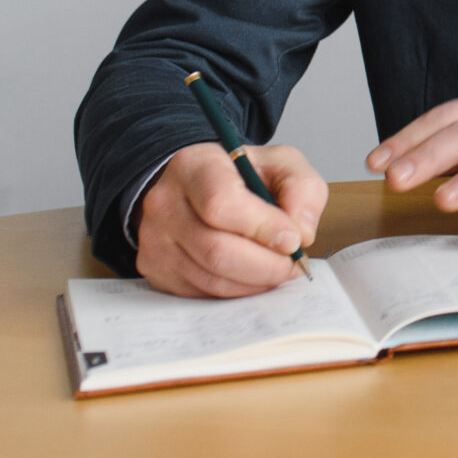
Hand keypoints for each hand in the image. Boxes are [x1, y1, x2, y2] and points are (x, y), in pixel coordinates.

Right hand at [135, 142, 325, 298]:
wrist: (193, 187)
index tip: (293, 239)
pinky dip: (237, 291)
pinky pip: (203, 294)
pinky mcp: (157, 271)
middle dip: (266, 265)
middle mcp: (165, 204)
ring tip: (277, 269)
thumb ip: (302, 188)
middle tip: (292, 264)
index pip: (222, 204)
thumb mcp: (279, 163)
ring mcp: (155, 241)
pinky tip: (253, 275)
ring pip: (212, 279)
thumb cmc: (239, 176)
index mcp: (194, 167)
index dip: (263, 228)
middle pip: (217, 250)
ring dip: (255, 282)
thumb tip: (301, 233)